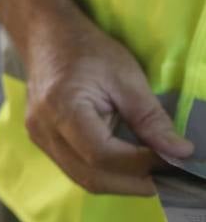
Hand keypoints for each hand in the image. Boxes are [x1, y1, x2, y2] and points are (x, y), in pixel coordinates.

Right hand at [21, 17, 190, 195]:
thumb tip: (180, 152)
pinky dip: (107, 173)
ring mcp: (39, 139)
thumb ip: (151, 119)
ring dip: (122, 183)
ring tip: (152, 172)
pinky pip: (77, 169)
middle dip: (135, 183)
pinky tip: (128, 164)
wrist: (46, 38)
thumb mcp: (127, 78)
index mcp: (62, 109)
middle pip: (92, 177)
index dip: (143, 164)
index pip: (103, 155)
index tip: (176, 159)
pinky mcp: (43, 142)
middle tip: (169, 175)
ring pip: (84, 179)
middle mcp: (44, 131)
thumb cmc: (87, 50)